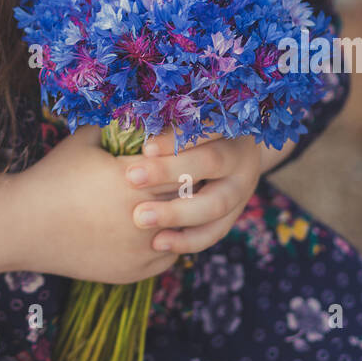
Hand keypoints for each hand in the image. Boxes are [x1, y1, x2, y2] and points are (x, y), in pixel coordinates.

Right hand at [17, 124, 182, 284]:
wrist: (25, 226)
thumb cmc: (54, 175)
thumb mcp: (86, 140)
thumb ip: (120, 124)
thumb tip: (147, 108)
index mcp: (133, 177)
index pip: (183, 162)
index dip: (186, 156)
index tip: (185, 150)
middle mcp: (142, 215)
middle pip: (189, 196)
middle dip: (190, 184)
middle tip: (192, 173)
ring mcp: (140, 247)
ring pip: (185, 229)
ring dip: (183, 215)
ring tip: (181, 199)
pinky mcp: (135, 270)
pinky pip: (170, 253)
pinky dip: (170, 240)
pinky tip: (160, 226)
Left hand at [124, 129, 262, 255]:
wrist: (234, 152)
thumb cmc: (191, 129)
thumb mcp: (185, 117)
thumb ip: (161, 119)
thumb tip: (120, 118)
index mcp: (228, 125)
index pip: (205, 127)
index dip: (176, 138)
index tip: (145, 147)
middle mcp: (240, 157)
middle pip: (210, 162)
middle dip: (169, 171)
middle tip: (131, 178)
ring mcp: (241, 189)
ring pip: (215, 204)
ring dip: (176, 212)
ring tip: (140, 218)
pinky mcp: (234, 215)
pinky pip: (214, 232)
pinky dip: (187, 240)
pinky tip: (158, 242)